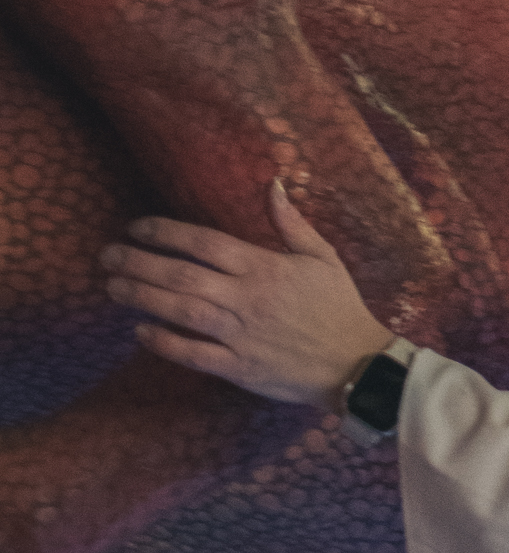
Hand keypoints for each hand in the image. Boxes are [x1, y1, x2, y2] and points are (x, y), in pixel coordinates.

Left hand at [101, 181, 392, 407]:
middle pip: (182, 275)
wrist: (357, 363)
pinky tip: (141, 332)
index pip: (204, 242)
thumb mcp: (323, 257)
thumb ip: (291, 223)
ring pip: (181, 311)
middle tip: (107, 256)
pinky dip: (165, 343)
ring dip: (143, 297)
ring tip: (113, 287)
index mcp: (264, 268)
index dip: (164, 232)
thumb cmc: (339, 307)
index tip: (136, 227)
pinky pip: (194, 355)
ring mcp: (241, 335)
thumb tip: (273, 185)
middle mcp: (247, 298)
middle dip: (138, 262)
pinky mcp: (240, 368)